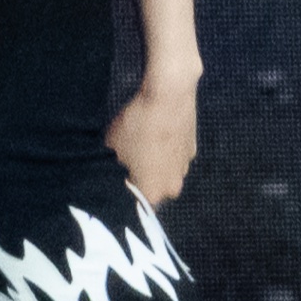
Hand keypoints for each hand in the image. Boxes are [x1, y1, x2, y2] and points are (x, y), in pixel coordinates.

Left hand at [104, 73, 198, 203]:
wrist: (169, 96)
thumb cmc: (137, 125)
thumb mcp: (112, 148)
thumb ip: (110, 170)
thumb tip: (108, 174)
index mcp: (152, 193)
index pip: (133, 204)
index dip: (122, 192)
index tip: (113, 179)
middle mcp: (172, 186)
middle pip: (150, 190)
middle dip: (138, 180)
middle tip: (124, 160)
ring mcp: (184, 167)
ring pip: (163, 173)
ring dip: (152, 165)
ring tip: (139, 143)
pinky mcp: (191, 149)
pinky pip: (173, 156)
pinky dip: (164, 150)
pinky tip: (153, 133)